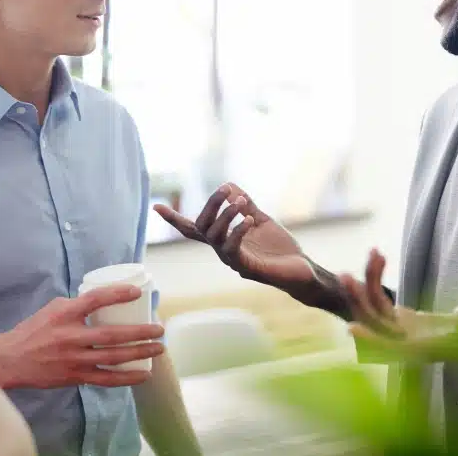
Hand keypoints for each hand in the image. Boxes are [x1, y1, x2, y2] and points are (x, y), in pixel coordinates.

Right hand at [0, 285, 164, 389]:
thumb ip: (79, 304)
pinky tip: (143, 374)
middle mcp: (70, 337)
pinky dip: (126, 378)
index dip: (116, 294)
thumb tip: (108, 298)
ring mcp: (73, 359)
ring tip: (158, 348)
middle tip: (159, 328)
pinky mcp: (74, 376)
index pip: (94, 300)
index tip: (136, 292)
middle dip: (139, 332)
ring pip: (112, 358)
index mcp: (65, 315)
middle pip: (111, 335)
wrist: (11, 360)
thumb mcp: (54, 308)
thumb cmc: (35, 330)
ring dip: (138, 353)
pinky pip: (105, 379)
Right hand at [154, 183, 315, 292]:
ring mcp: (233, 261)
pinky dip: (238, 231)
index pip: (194, 228)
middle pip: (203, 227)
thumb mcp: (260, 220)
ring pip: (215, 237)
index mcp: (224, 240)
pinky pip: (234, 249)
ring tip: (240, 202)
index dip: (175, 219)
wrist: (301, 271)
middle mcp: (223, 251)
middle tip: (225, 189)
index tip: (156, 206)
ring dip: (226, 216)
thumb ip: (245, 205)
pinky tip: (248, 219)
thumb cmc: (279, 248)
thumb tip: (230, 185)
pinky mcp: (247, 268)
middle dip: (211, 205)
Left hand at [342, 250, 457, 356]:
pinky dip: (377, 276)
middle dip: (358, 298)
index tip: (351, 327)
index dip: (370, 338)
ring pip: (374, 303)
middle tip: (345, 276)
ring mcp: (396, 327)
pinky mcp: (395, 315)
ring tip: (373, 251)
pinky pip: (379, 295)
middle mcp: (400, 340)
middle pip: (373, 320)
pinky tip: (379, 256)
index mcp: (415, 349)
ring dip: (369, 277)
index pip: (388, 346)